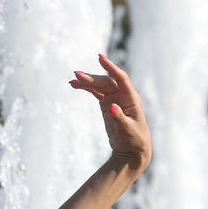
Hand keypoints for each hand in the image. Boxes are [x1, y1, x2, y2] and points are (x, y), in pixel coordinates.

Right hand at [69, 54, 151, 171]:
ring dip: (86, 82)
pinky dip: (86, 89)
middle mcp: (123, 96)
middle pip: (106, 82)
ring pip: (99, 86)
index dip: (111, 67)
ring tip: (72, 80)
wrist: (132, 150)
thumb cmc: (134, 140)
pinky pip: (95, 93)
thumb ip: (119, 117)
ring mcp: (114, 99)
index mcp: (131, 98)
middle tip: (77, 75)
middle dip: (92, 78)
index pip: (121, 78)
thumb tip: (111, 106)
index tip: (100, 58)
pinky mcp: (107, 105)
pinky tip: (75, 85)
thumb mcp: (127, 130)